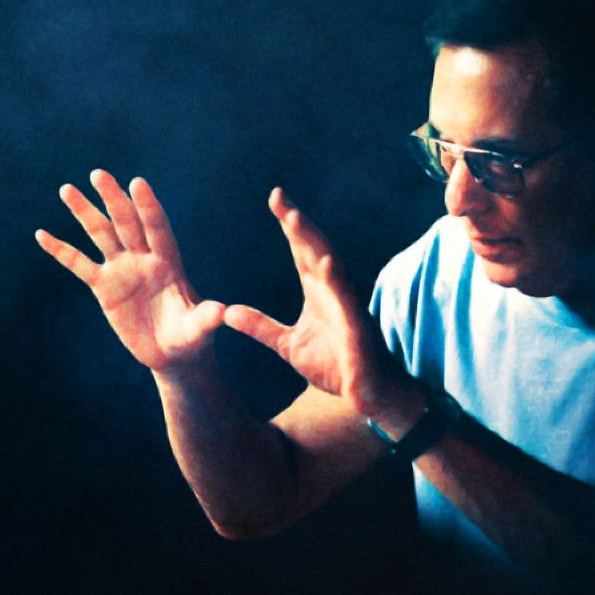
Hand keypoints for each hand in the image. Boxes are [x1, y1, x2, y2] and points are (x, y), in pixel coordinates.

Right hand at [35, 169, 224, 373]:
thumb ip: (206, 318)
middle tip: (99, 174)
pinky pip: (80, 264)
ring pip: (102, 234)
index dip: (148, 207)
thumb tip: (222, 313)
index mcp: (169, 262)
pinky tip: (42, 234)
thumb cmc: (191, 338)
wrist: (172, 353)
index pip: (157, 228)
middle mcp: (144, 258)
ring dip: (85, 213)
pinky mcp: (104, 287)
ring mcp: (123, 270)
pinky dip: (62, 250)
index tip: (137, 183)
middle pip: (127, 222)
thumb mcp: (198, 329)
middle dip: (113, 199)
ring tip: (67, 189)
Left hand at [222, 189, 399, 416]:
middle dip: (298, 223)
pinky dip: (338, 282)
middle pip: (315, 249)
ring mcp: (347, 307)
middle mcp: (334, 291)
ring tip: (296, 220)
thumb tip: (228, 312)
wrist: (367, 395)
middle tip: (280, 198)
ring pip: (330, 267)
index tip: (276, 198)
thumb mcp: (287, 345)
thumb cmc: (335, 365)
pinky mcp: (357, 328)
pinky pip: (348, 302)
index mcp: (318, 291)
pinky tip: (328, 264)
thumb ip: (260, 326)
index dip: (290, 224)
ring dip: (314, 242)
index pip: (301, 250)